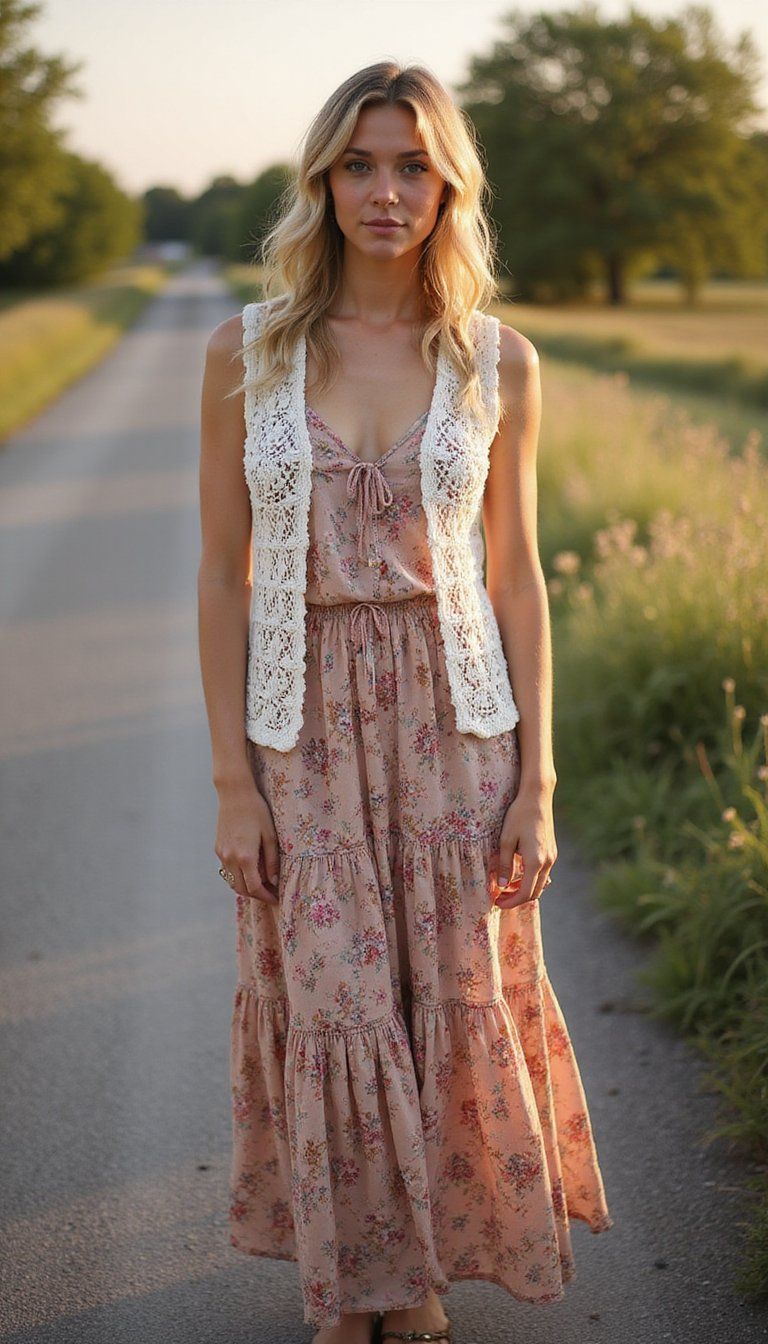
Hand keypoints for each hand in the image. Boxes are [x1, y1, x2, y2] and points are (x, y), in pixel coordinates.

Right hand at [215, 779, 280, 904]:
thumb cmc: (256, 811)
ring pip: (232, 881)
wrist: (234, 793)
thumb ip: (272, 861)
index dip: (267, 897)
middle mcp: (230, 859)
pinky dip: (238, 876)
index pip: (255, 888)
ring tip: (262, 883)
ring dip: (246, 887)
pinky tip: (250, 870)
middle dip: (256, 895)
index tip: (277, 899)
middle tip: (271, 894)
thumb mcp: (270, 835)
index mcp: (245, 857)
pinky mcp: (218, 848)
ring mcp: (221, 854)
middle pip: (241, 889)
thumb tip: (274, 880)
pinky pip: (227, 870)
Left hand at [488, 788, 556, 909]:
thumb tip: (502, 885)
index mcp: (535, 861)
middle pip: (535, 892)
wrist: (537, 797)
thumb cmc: (519, 815)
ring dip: (524, 889)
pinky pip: (543, 874)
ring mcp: (552, 857)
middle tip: (500, 897)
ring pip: (540, 884)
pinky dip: (531, 879)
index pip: (525, 893)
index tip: (497, 903)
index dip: (511, 902)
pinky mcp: (552, 852)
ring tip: (507, 887)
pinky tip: (517, 874)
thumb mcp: (506, 839)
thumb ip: (504, 864)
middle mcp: (547, 862)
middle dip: (517, 899)